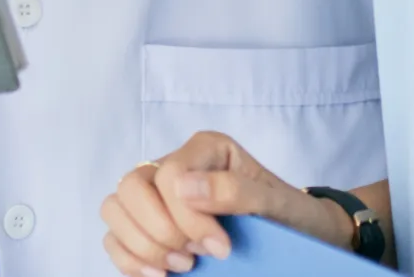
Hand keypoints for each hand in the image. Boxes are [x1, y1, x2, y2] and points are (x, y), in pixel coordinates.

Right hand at [100, 131, 356, 275]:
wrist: (299, 235)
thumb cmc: (288, 214)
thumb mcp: (275, 201)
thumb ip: (235, 190)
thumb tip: (183, 187)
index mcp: (204, 150)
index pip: (169, 174)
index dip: (187, 217)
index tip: (221, 248)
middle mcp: (173, 166)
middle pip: (131, 187)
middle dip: (160, 230)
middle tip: (195, 256)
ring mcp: (155, 195)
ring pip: (114, 208)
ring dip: (142, 245)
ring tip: (181, 266)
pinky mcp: (146, 225)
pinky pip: (113, 237)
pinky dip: (128, 259)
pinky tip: (159, 274)